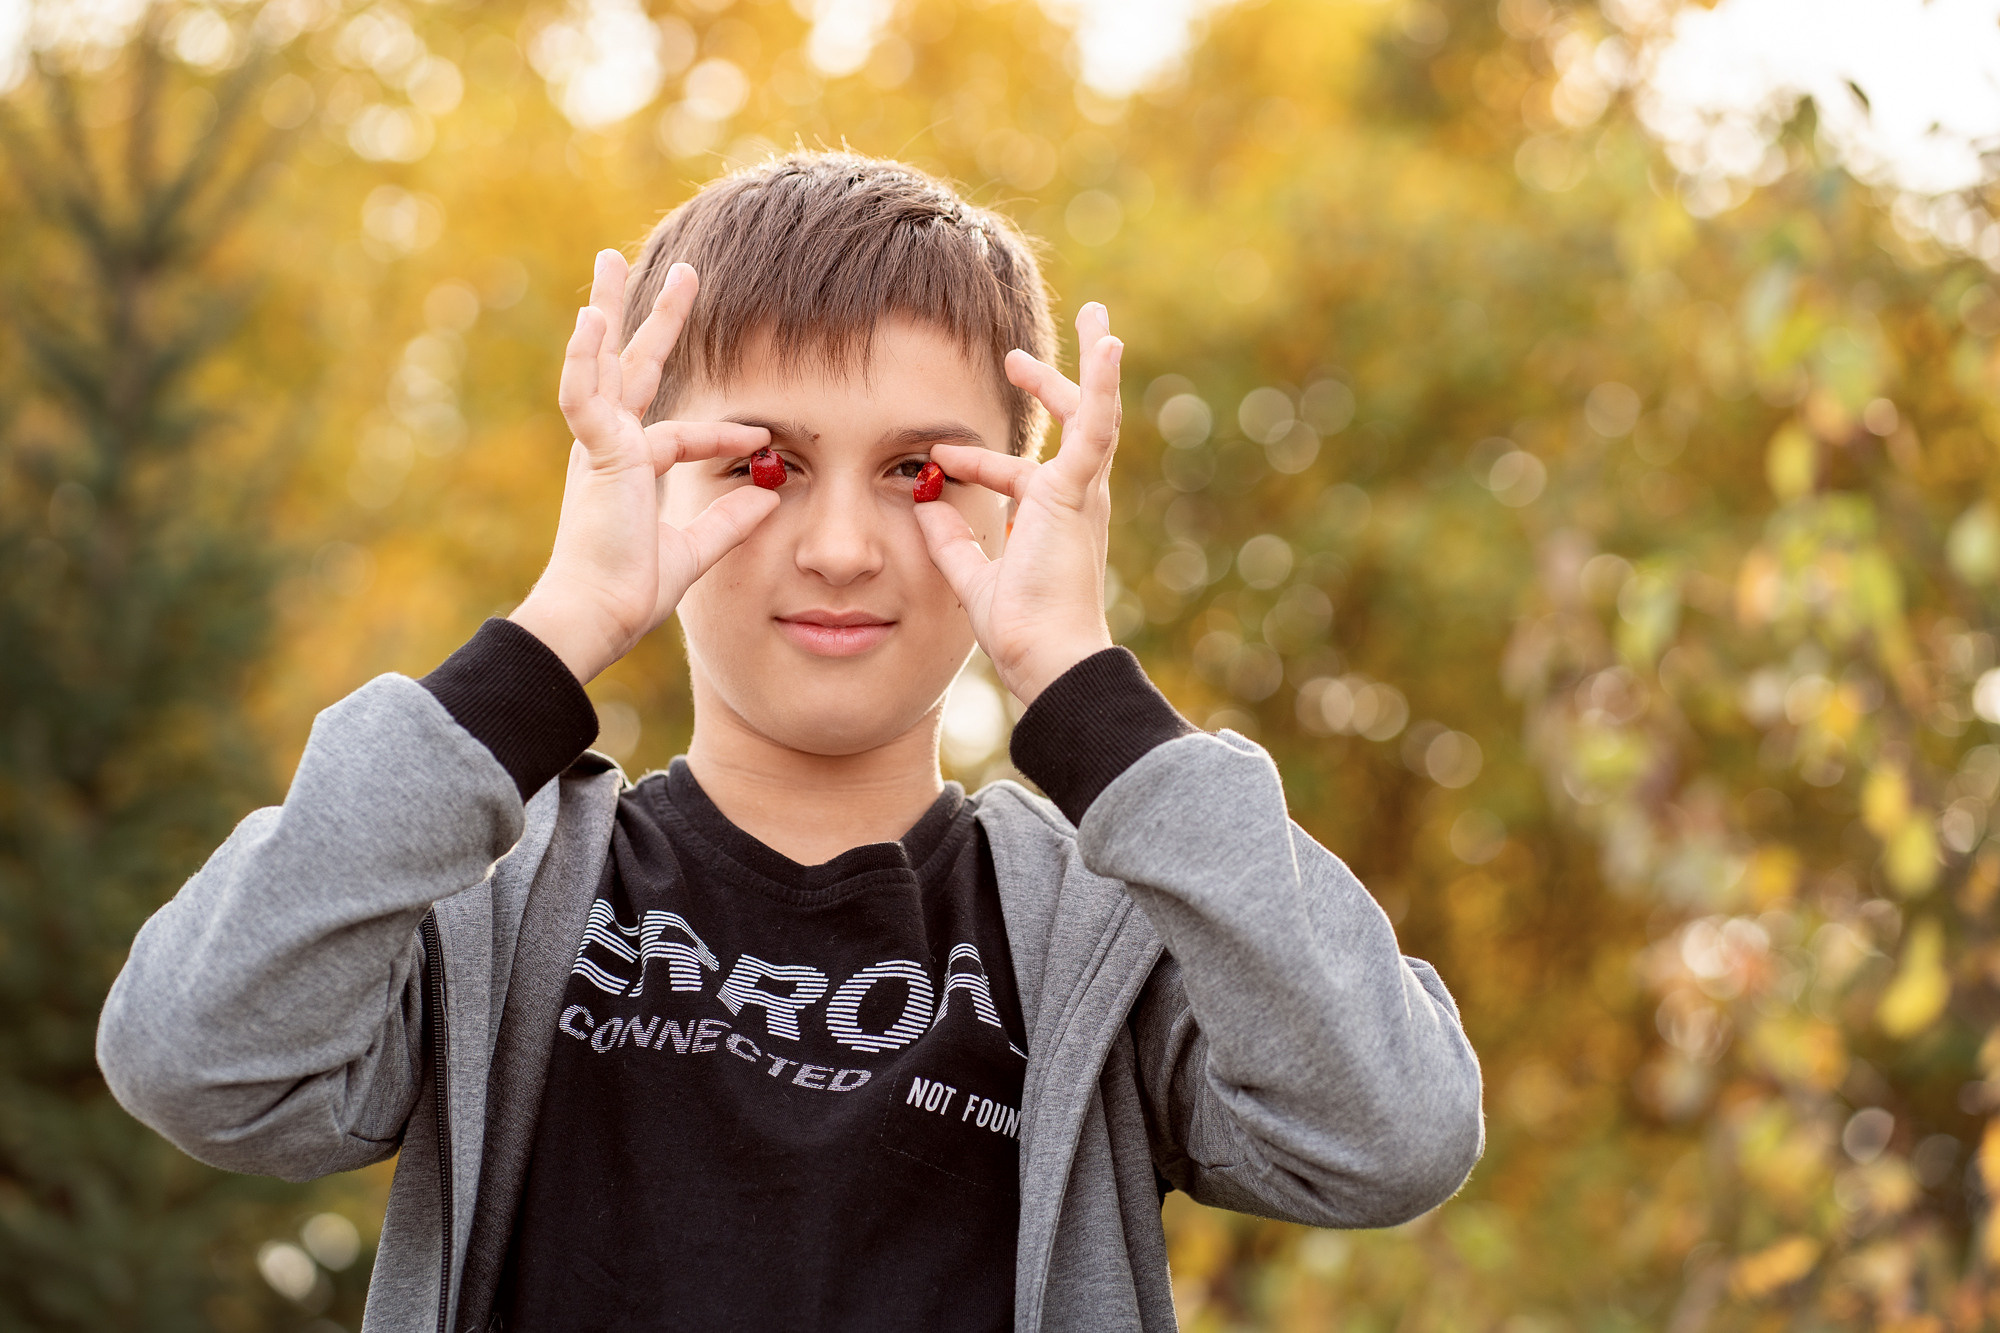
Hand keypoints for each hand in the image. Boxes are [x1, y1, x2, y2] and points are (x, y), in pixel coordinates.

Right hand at [510, 251, 777, 682]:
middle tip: (674, 271)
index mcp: (629, 471)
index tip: (763, 431)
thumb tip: (767, 497)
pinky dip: (584, 356)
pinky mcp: (594, 452)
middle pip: (634, 369)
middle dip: (653, 320)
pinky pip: (585, 394)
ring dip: (612, 310)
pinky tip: (590, 316)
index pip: (682, 435)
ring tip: (611, 258)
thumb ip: (728, 523)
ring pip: (607, 363)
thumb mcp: (694, 550)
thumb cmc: (632, 590)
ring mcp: (599, 446)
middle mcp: (610, 450)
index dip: (724, 432)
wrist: (599, 613)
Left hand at [915, 302, 1121, 703]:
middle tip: (1022, 354)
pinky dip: (1102, 384)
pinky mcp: (1077, 489)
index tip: (939, 452)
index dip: (977, 462)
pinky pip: (1095, 425)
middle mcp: (1072, 502)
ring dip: (1092, 366)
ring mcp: (1079, 493)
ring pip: (1092, 415)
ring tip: (1099, 320)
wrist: (1048, 657)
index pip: (1015, 477)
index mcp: (1048, 524)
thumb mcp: (974, 578)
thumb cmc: (1021, 631)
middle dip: (1053, 387)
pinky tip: (1109, 344)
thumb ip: (952, 543)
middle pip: (1068, 430)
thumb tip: (925, 505)